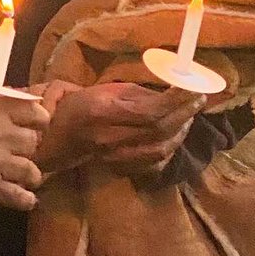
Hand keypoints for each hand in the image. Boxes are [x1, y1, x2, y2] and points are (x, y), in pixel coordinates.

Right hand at [0, 90, 49, 211]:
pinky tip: (25, 199)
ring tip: (21, 175)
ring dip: (28, 172)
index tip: (32, 121)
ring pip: (32, 171)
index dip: (38, 118)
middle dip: (28, 145)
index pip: (36, 112)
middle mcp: (6, 136)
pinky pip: (19, 197)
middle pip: (34, 142)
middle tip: (18, 149)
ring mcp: (0, 164)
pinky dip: (25, 199)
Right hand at [39, 82, 204, 177]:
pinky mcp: (119, 167)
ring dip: (180, 132)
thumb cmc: (80, 106)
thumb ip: (140, 94)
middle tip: (197, 99)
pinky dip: (169, 148)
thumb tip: (172, 95)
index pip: (150, 111)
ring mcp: (115, 156)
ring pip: (160, 149)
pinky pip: (153, 162)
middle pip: (159, 130)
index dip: (176, 101)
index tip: (193, 88)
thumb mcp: (107, 90)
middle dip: (184, 114)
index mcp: (103, 112)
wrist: (57, 137)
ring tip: (188, 116)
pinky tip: (174, 135)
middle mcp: (110, 137)